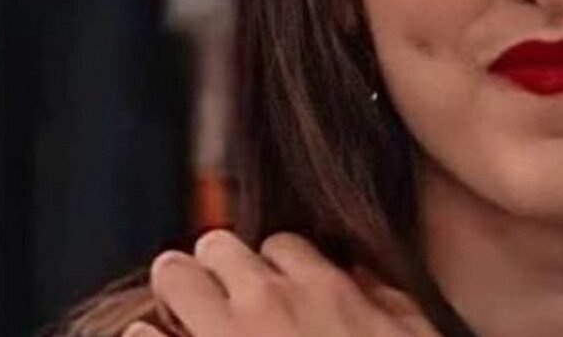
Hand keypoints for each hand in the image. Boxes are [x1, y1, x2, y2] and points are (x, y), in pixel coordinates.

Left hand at [124, 230, 439, 336]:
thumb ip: (389, 301)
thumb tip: (361, 275)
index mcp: (325, 291)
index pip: (280, 245)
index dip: (276, 268)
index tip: (278, 291)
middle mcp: (267, 303)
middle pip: (218, 246)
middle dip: (218, 267)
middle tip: (225, 299)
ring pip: (174, 274)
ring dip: (179, 291)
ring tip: (188, 316)